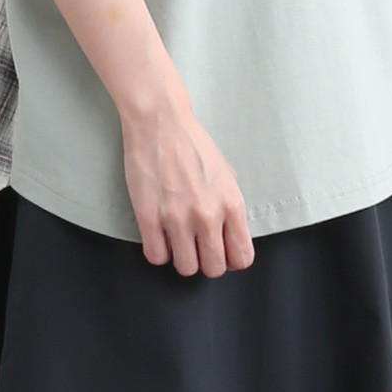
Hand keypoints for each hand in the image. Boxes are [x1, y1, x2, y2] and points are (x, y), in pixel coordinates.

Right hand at [121, 89, 254, 278]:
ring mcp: (177, 218)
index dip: (230, 260)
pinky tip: (159, 236)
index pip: (241, 258)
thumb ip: (231, 208)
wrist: (160, 122)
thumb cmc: (193, 145)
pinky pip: (157, 257)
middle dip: (206, 262)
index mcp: (231, 205)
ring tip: (177, 241)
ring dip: (181, 258)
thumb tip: (230, 235)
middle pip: (213, 269)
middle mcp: (208, 215)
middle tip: (197, 247)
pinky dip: (158, 251)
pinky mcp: (149, 217)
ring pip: (186, 268)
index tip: (221, 252)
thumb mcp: (226, 175)